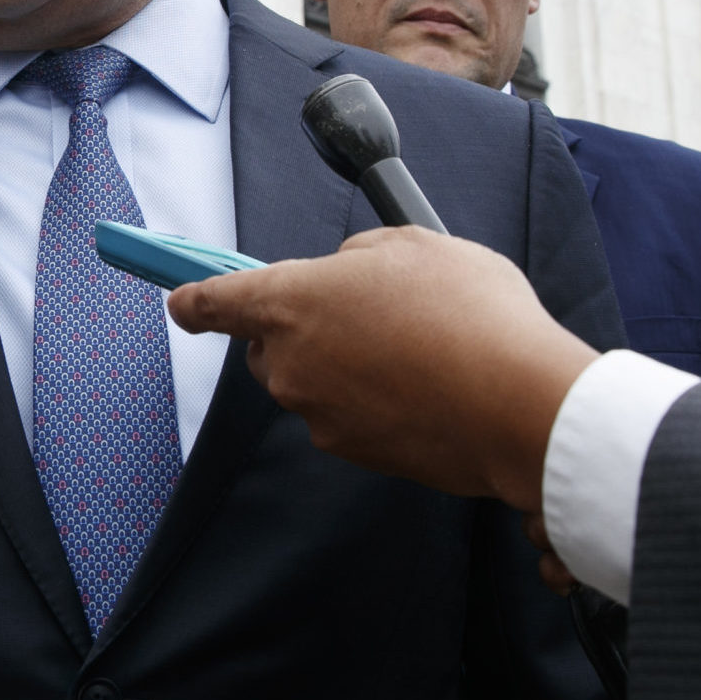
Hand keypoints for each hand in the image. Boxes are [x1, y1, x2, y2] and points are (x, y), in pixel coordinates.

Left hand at [165, 226, 594, 512]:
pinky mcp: (356, 453)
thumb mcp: (415, 246)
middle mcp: (293, 365)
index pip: (215, 301)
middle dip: (302, 331)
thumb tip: (350, 272)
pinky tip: (428, 385)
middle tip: (365, 312)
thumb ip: (362, 255)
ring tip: (417, 348)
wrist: (520, 407)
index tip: (181, 301)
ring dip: (347, 366)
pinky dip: (376, 402)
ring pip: (315, 383)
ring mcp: (321, 415)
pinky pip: (351, 417)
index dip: (194, 299)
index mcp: (292, 302)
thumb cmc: (471, 315)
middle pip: (270, 347)